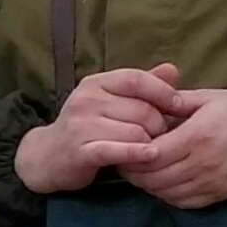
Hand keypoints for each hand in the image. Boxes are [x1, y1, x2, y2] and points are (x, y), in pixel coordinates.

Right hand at [15, 64, 186, 194]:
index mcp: (95, 83)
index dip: (163, 91)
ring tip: (150, 149)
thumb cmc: (85, 127)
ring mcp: (81, 126)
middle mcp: (85, 100)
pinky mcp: (80, 151)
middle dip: (159, 124)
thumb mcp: (109, 100)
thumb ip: (141, 85)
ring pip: (135, 132)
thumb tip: (173, 70)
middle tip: (162, 136)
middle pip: (141, 109)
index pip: (136, 79)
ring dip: (150, 143)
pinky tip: (150, 156)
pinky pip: (117, 150)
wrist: (47, 156)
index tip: (179, 106)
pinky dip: (137, 154)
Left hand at [120, 88, 226, 209]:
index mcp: (198, 136)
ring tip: (142, 170)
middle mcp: (203, 164)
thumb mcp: (211, 98)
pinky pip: (184, 203)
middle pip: (153, 178)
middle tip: (125, 160)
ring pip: (165, 194)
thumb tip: (145, 105)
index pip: (150, 155)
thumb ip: (176, 103)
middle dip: (134, 171)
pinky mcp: (222, 195)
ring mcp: (213, 183)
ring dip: (149, 185)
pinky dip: (167, 195)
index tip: (122, 145)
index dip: (130, 153)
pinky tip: (164, 182)